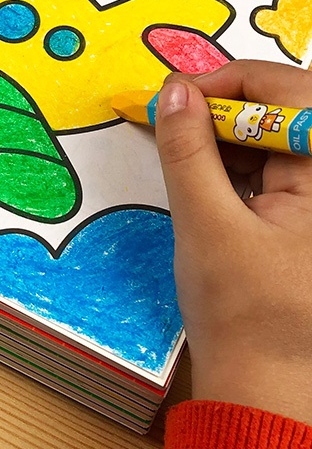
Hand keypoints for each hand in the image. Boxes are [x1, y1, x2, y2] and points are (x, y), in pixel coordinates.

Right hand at [155, 60, 311, 422]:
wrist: (265, 388)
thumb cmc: (242, 315)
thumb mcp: (205, 224)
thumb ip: (187, 151)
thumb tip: (173, 92)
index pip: (295, 95)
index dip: (232, 83)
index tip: (177, 94)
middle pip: (288, 111)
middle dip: (227, 107)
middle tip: (175, 117)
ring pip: (277, 135)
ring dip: (227, 132)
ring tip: (185, 148)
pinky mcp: (307, 212)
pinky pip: (273, 164)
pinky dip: (234, 158)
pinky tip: (206, 171)